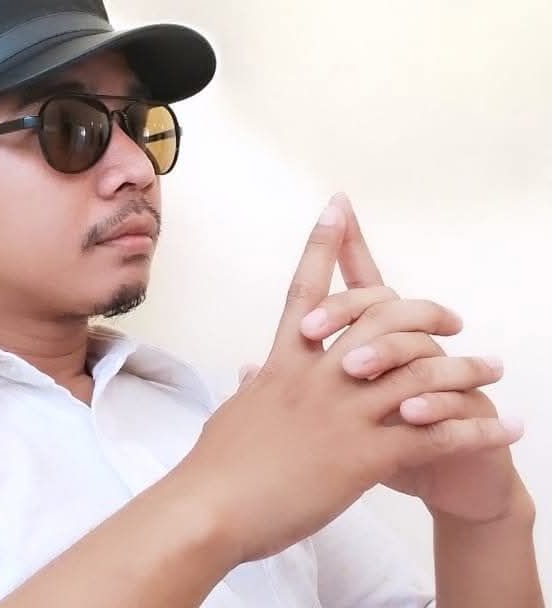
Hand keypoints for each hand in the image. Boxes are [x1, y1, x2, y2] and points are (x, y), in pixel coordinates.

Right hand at [175, 195, 520, 565]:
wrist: (209, 508)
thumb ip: (253, 386)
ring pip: (419, 373)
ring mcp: (343, 413)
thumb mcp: (235, 412)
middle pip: (381, 319)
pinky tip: (505, 429)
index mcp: (285, 362)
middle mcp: (319, 376)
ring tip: (493, 368)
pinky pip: (434, 436)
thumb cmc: (216, 462)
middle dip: (423, 308)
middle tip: (451, 315)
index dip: (322, 244)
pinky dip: (476, 430)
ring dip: (465, 369)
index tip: (337, 207)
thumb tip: (254, 370)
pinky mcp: (363, 456)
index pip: (307, 289)